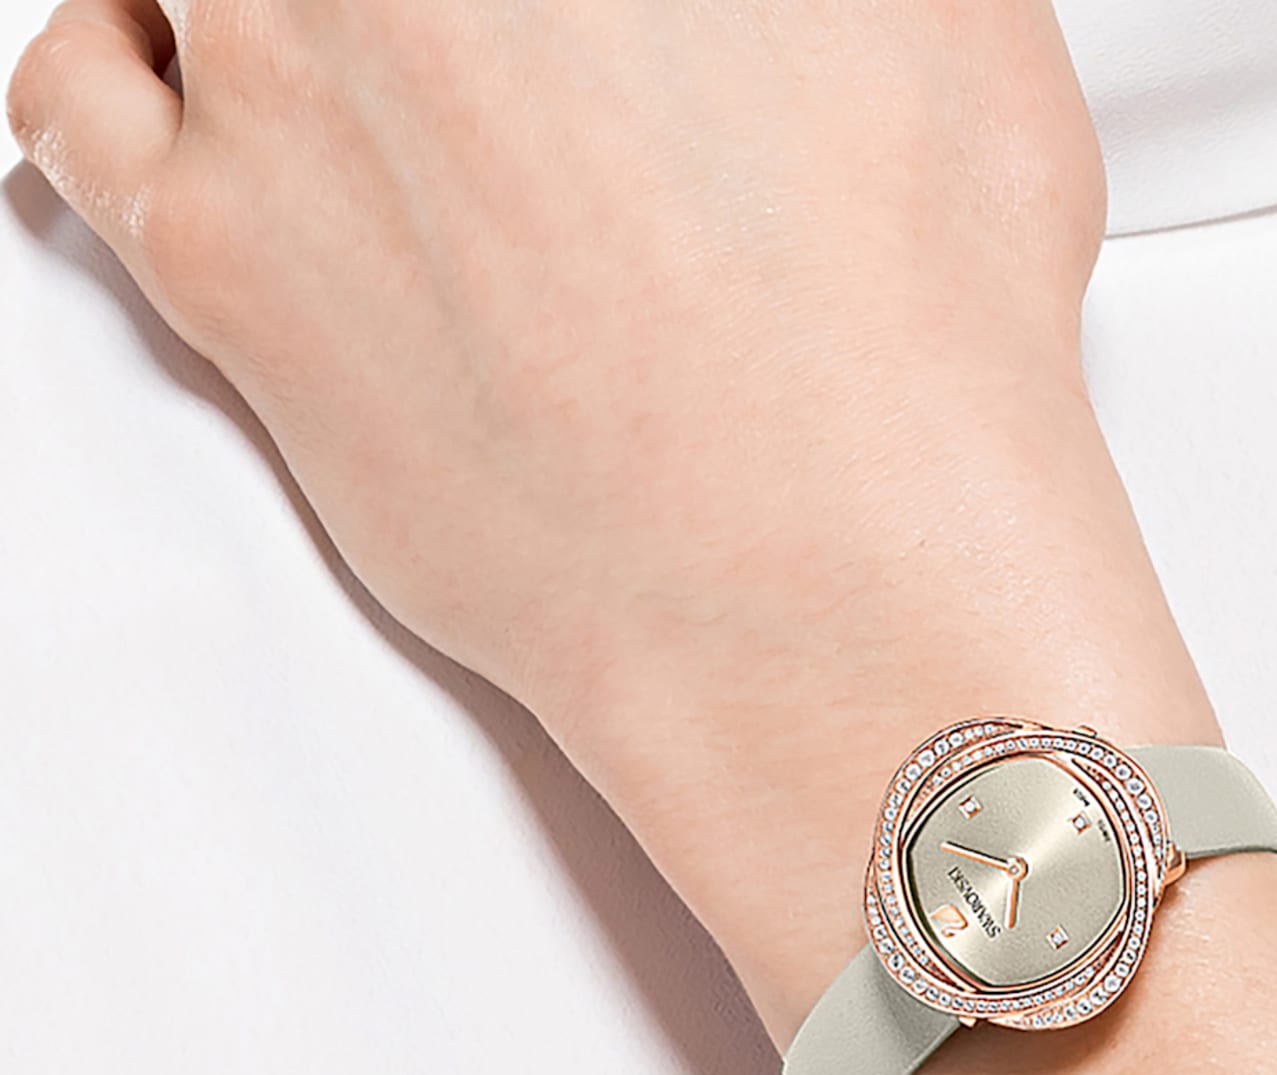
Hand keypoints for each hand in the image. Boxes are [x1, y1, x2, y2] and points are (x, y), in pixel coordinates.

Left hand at [7, 0, 1218, 1034]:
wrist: (829, 587)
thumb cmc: (910, 356)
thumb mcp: (962, 36)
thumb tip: (784, 6)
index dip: (545, 0)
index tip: (570, 34)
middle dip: (421, 21)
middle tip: (472, 68)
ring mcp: (287, 75)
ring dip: (267, 11)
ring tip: (349, 72)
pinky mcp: (224, 255)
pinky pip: (80, 100)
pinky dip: (118, 68)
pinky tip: (192, 92)